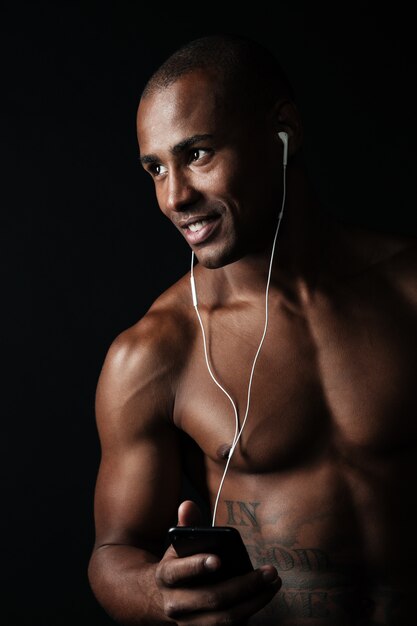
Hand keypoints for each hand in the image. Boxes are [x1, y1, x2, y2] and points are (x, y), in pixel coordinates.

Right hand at [155, 500, 280, 624]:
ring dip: (253, 602)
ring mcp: (189, 624)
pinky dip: (248, 614)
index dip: (197, 566)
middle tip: (270, 572)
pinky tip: (263, 597)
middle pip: (212, 598)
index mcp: (166, 577)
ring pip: (224, 619)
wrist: (160, 598)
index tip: (219, 559)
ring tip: (273, 584)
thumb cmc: (178, 565)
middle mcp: (175, 604)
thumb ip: (186, 524)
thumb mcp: (177, 544)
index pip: (179, 572)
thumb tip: (188, 505)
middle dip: (244, 585)